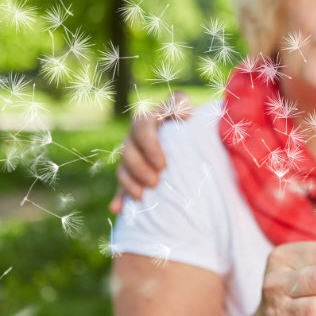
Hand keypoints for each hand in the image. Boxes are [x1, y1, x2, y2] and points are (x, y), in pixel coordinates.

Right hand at [109, 91, 191, 213]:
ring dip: (129, 182)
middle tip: (154, 182)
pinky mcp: (134, 172)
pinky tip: (117, 209)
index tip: (162, 165)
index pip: (143, 126)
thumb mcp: (191, 110)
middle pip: (129, 149)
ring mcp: (135, 153)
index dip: (149, 146)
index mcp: (152, 118)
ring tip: (141, 196)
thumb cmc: (196, 122)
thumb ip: (183, 106)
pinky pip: (122, 185)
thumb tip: (184, 114)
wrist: (198, 135)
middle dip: (139, 168)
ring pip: (123, 166)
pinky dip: (119, 197)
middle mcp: (138, 134)